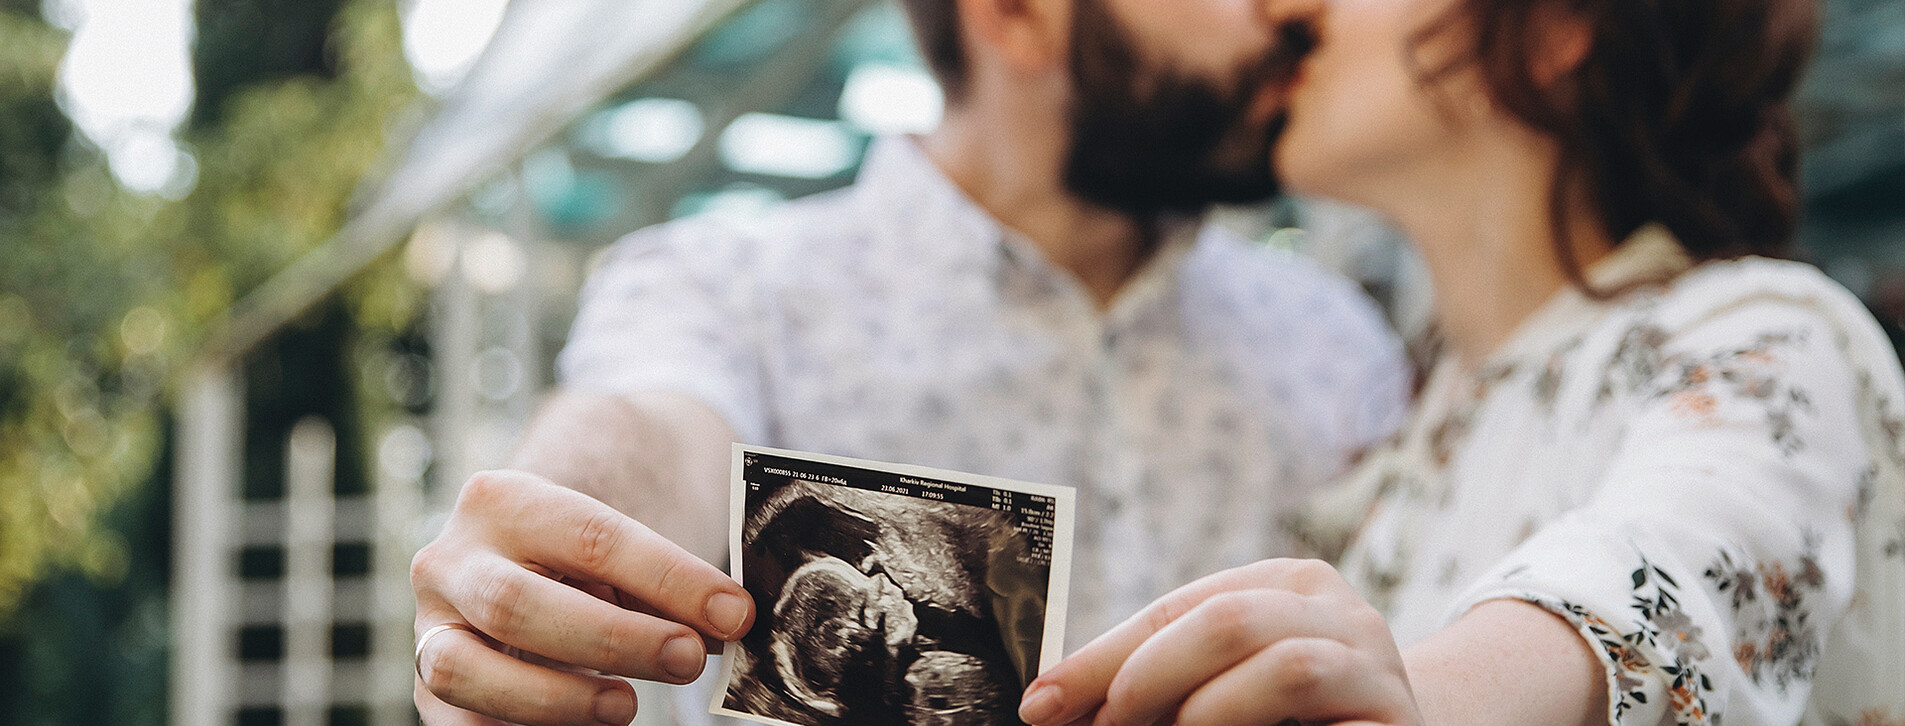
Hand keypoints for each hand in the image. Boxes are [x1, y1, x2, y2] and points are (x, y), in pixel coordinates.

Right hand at [410, 470, 754, 725]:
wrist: (516, 559)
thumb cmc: (584, 560)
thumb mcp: (620, 554)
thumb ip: (665, 586)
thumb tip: (729, 625)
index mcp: (504, 500)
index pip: (592, 537)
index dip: (669, 579)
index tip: (735, 613)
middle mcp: (451, 557)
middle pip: (519, 605)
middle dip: (615, 640)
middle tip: (689, 659)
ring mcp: (427, 624)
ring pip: (463, 670)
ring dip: (556, 697)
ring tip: (626, 707)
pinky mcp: (423, 684)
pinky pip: (456, 722)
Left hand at [1018, 559, 1422, 725]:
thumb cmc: (1296, 720)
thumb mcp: (1228, 685)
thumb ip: (1166, 681)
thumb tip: (1058, 702)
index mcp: (1285, 583)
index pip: (1175, 608)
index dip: (1101, 657)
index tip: (1041, 704)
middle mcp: (1337, 607)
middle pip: (1225, 620)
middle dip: (1147, 678)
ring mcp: (1376, 661)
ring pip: (1285, 665)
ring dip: (1206, 713)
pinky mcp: (1396, 716)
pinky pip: (1318, 716)